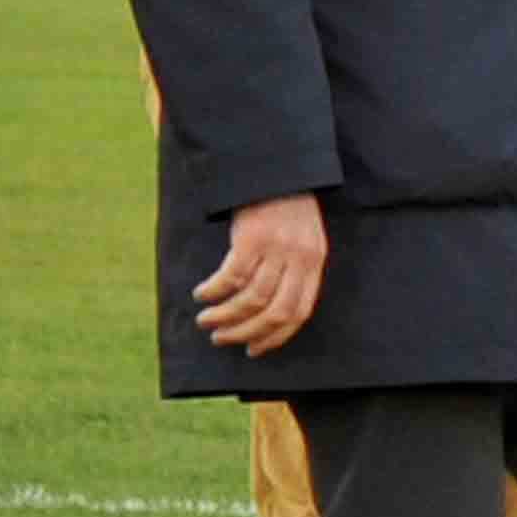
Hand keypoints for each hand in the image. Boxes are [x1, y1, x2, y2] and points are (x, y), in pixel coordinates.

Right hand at [194, 193, 328, 355]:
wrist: (275, 166)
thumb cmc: (284, 205)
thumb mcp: (302, 238)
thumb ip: (292, 270)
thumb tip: (267, 312)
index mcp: (314, 262)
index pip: (299, 312)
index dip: (275, 336)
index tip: (254, 349)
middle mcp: (299, 258)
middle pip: (275, 312)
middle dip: (247, 332)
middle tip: (223, 339)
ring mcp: (276, 249)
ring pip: (250, 299)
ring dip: (225, 316)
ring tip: (207, 321)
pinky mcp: (252, 238)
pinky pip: (231, 277)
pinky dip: (214, 292)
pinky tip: (202, 294)